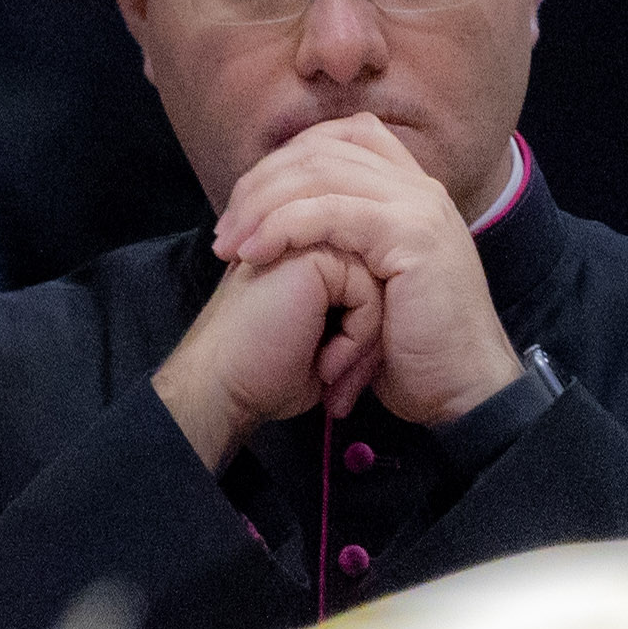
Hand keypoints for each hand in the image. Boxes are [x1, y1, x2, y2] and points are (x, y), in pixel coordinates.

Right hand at [152, 239, 382, 470]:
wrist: (222, 387)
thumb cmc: (265, 375)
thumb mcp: (327, 345)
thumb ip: (359, 316)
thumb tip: (405, 314)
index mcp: (305, 257)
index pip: (374, 286)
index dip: (365, 340)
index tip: (338, 381)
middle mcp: (306, 241)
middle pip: (381, 284)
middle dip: (370, 343)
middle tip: (339, 385)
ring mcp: (307, 240)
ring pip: (380, 289)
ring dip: (363, 344)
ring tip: (329, 375)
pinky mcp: (312, 252)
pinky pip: (369, 293)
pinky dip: (357, 340)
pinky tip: (324, 365)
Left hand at [207, 115, 523, 433]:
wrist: (463, 389)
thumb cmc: (414, 349)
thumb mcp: (375, 284)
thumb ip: (347, 243)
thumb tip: (289, 226)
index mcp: (413, 190)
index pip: (340, 137)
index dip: (284, 161)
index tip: (245, 209)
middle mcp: (420, 186)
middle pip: (321, 148)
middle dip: (260, 184)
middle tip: (224, 231)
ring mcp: (419, 205)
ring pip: (320, 172)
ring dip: (262, 205)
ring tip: (230, 245)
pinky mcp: (411, 233)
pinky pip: (331, 212)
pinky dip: (283, 227)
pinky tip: (255, 255)